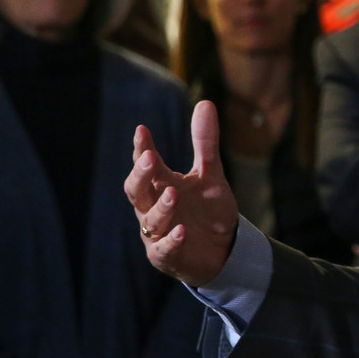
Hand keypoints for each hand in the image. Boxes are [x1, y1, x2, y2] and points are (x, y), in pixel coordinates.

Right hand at [125, 100, 239, 286]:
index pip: (146, 165)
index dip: (141, 149)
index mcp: (161, 184)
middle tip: (149, 157)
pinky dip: (171, 240)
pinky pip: (164, 249)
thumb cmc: (208, 210)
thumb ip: (205, 142)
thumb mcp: (211, 174)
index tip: (142, 130)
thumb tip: (206, 102)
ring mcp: (157, 232)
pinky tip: (182, 231)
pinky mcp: (167, 255)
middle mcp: (153, 207)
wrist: (222, 249)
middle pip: (136, 191)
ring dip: (161, 207)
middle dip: (141, 175)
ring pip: (150, 219)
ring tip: (173, 193)